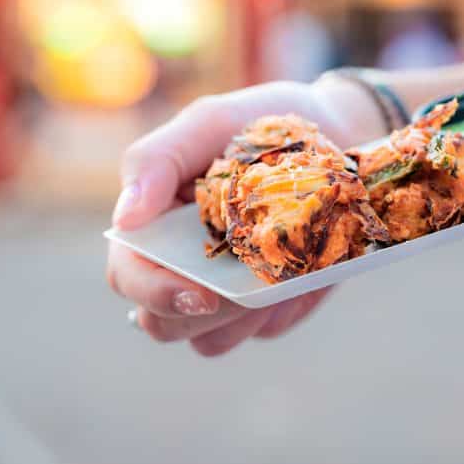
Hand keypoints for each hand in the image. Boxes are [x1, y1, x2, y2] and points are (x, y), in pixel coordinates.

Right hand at [106, 78, 386, 355]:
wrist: (339, 134)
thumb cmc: (261, 125)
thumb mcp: (210, 123)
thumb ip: (158, 160)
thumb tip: (124, 218)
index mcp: (152, 225)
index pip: (127, 276)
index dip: (155, 292)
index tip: (201, 292)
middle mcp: (179, 267)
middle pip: (163, 325)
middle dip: (204, 314)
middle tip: (250, 284)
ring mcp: (222, 293)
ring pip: (212, 341)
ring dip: (244, 316)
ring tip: (283, 268)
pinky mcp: (266, 306)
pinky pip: (266, 329)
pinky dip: (286, 305)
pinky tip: (307, 267)